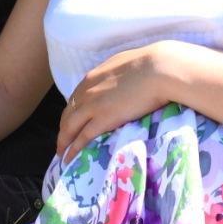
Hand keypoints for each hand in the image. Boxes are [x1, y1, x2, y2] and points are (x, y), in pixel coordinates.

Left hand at [57, 43, 168, 162]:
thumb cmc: (152, 64)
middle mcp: (87, 90)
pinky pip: (82, 138)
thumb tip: (122, 81)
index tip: (72, 122)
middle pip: (68, 113)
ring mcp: (92, 105)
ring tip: (62, 154)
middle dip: (64, 128)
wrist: (159, 69)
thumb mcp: (125, 66)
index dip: (72, 111)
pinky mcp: (102, 119)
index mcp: (93, 76)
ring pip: (69, 127)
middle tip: (64, 141)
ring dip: (64, 142)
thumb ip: (117, 76)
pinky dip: (73, 149)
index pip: (76, 97)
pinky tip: (70, 159)